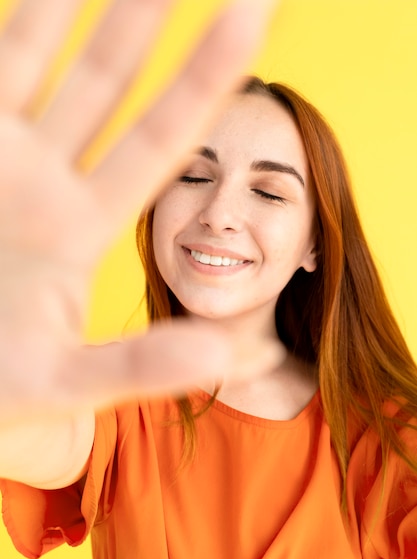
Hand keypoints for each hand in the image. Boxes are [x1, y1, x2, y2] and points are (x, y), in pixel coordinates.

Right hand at [0, 0, 277, 415]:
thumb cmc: (3, 390)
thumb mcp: (68, 382)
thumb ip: (141, 367)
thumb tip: (225, 353)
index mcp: (84, 226)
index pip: (162, 139)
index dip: (206, 76)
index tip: (252, 11)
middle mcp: (45, 182)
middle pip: (103, 82)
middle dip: (139, 19)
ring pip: (32, 61)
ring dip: (59, 7)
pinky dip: (2, 37)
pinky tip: (14, 2)